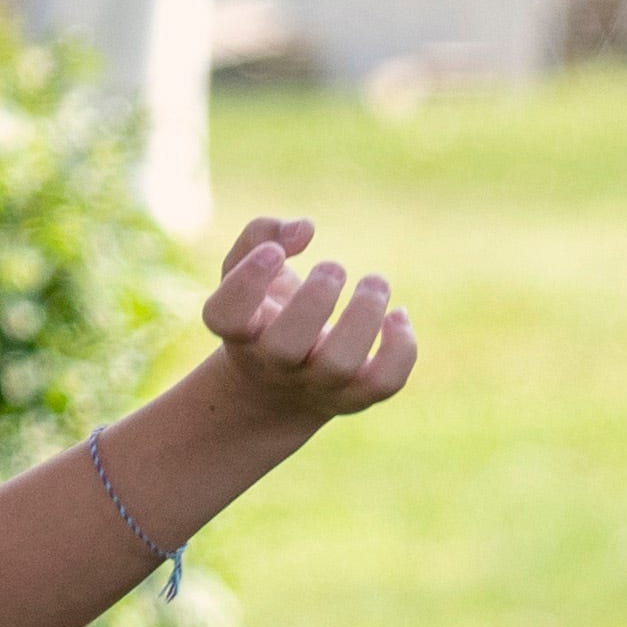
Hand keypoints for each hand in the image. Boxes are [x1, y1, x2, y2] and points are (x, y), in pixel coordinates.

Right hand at [199, 218, 416, 422]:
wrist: (280, 389)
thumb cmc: (266, 313)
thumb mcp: (247, 270)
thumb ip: (262, 234)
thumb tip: (305, 229)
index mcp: (240, 332)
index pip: (225, 315)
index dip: (247, 280)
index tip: (274, 253)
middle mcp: (273, 365)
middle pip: (284, 348)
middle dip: (315, 299)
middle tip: (332, 268)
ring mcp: (315, 385)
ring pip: (338, 365)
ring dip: (362, 315)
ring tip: (374, 282)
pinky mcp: (356, 396)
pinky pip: (382, 382)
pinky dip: (400, 348)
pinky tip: (398, 316)